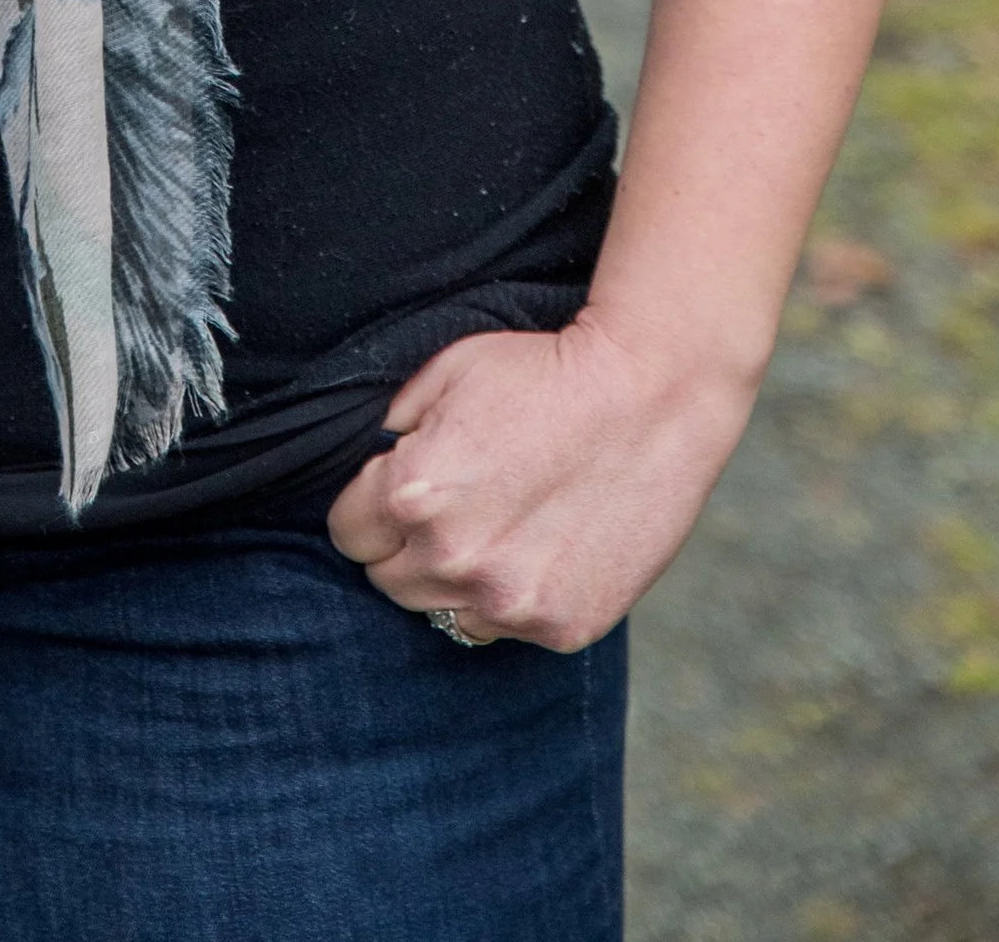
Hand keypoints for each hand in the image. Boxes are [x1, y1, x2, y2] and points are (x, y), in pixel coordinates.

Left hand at [326, 310, 754, 650]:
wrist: (651, 397)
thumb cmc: (545, 372)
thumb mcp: (448, 371)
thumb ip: (394, 426)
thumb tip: (369, 462)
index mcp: (412, 494)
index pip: (347, 533)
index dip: (368, 505)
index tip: (398, 488)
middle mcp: (454, 560)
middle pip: (388, 580)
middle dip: (407, 545)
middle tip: (456, 504)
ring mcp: (509, 602)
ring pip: (443, 613)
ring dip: (457, 579)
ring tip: (501, 527)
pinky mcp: (560, 626)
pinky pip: (507, 627)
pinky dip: (515, 596)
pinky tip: (544, 546)